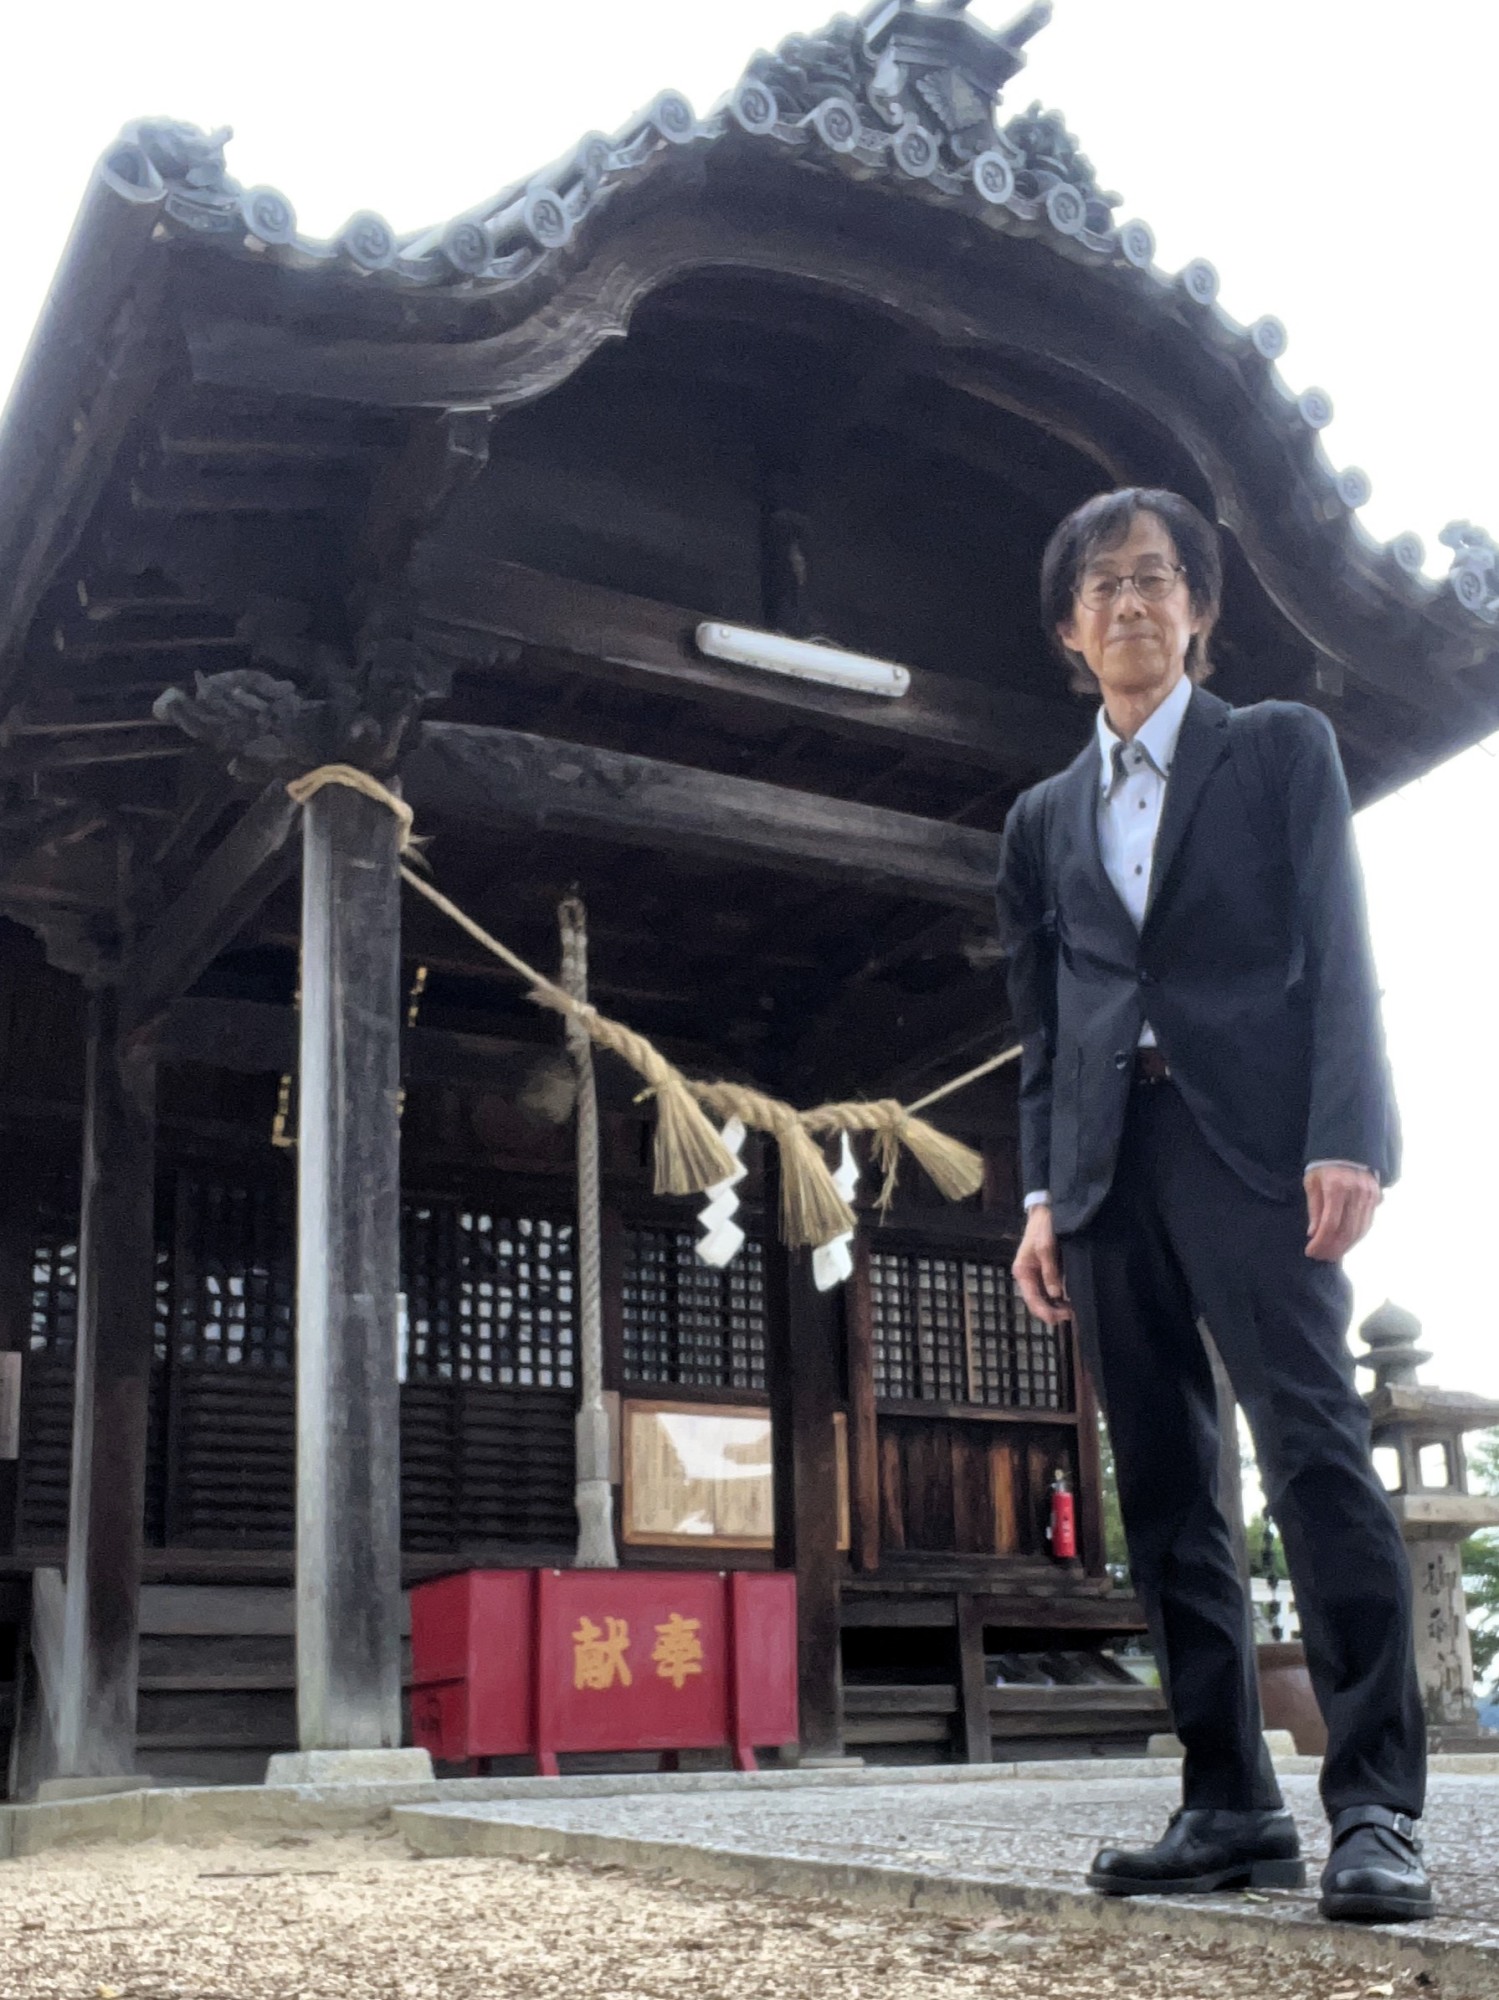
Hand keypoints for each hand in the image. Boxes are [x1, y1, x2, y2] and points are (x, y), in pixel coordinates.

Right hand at [1013, 1202, 1072, 1323]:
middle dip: (1052, 1310)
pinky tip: (1070, 1299)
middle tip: (1070, 1315)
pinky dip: (1060, 1296)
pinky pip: (1051, 1288)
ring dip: (1056, 1305)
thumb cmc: (1043, 1227)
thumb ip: (1050, 1271)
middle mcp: (1028, 1275)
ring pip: (1045, 1297)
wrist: (1047, 1210)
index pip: (1031, 1299)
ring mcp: (1037, 1273)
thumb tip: (1056, 1294)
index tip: (1059, 1319)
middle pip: (1038, 1301)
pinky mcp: (1047, 1270)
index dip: (1044, 1311)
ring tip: (1072, 1310)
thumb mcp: (1046, 1247)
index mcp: (1023, 1271)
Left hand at [1304, 1164, 1381, 1262]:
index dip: (1321, 1242)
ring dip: (1345, 1247)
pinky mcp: (1376, 1197)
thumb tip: (1313, 1234)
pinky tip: (1345, 1244)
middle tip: (1321, 1257)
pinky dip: (1356, 1237)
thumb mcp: (1311, 1183)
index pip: (1330, 1224)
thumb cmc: (1323, 1167)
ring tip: (1332, 1254)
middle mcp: (1356, 1192)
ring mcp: (1369, 1195)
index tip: (1311, 1251)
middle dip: (1332, 1248)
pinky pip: (1368, 1223)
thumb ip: (1314, 1209)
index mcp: (1336, 1187)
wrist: (1347, 1148)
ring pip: (1359, 1230)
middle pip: (1346, 1231)